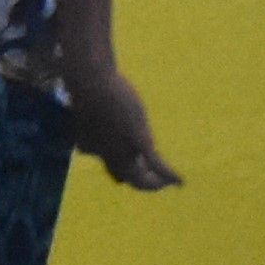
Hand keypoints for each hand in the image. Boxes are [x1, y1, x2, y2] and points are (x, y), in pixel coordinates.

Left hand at [65, 62, 179, 190]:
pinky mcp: (139, 141)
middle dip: (139, 181)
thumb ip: (87, 117)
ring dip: (154, 183)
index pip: (108, 165)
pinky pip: (156, 164)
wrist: (90, 81)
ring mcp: (122, 149)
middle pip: (123, 177)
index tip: (131, 164)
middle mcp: (105, 154)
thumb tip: (87, 120)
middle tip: (154, 182)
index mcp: (89, 146)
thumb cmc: (85, 87)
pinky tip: (180, 182)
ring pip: (139, 178)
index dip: (121, 166)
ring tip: (167, 184)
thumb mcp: (85, 103)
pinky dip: (168, 176)